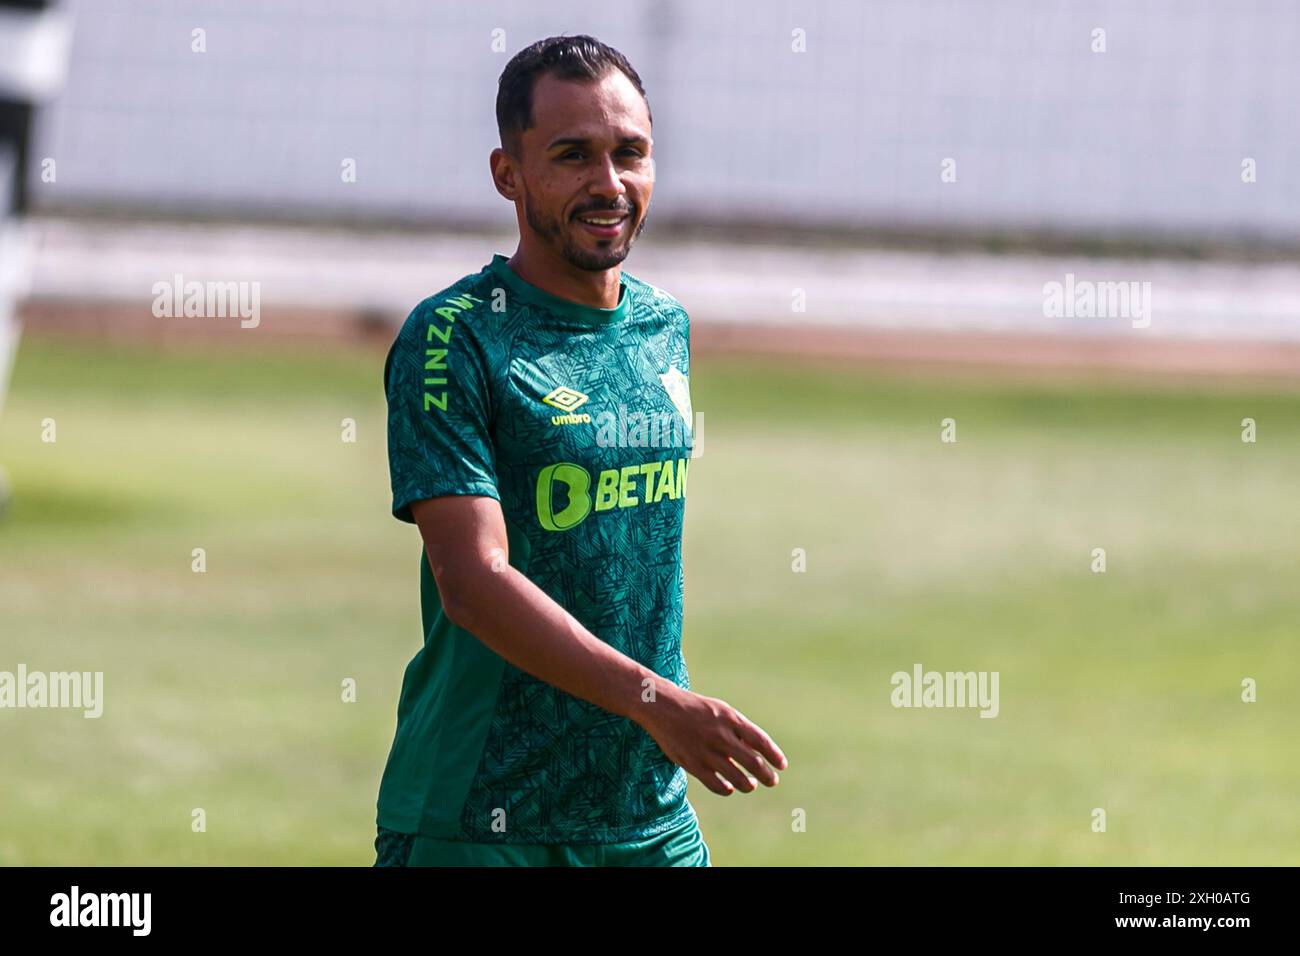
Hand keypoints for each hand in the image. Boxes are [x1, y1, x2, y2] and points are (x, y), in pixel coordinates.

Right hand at [639, 687, 787, 795]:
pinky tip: (729, 788)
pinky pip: (715, 784)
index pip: (760, 741)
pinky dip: (726, 789)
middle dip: (766, 775)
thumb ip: (739, 730)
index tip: (781, 765)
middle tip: (773, 781)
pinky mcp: (692, 764)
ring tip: (750, 785)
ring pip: (736, 778)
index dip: (774, 755)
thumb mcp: (721, 710)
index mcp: (730, 719)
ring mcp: (706, 751)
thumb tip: (759, 751)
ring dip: (747, 785)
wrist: (662, 707)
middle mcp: (720, 736)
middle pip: (753, 763)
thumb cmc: (696, 709)